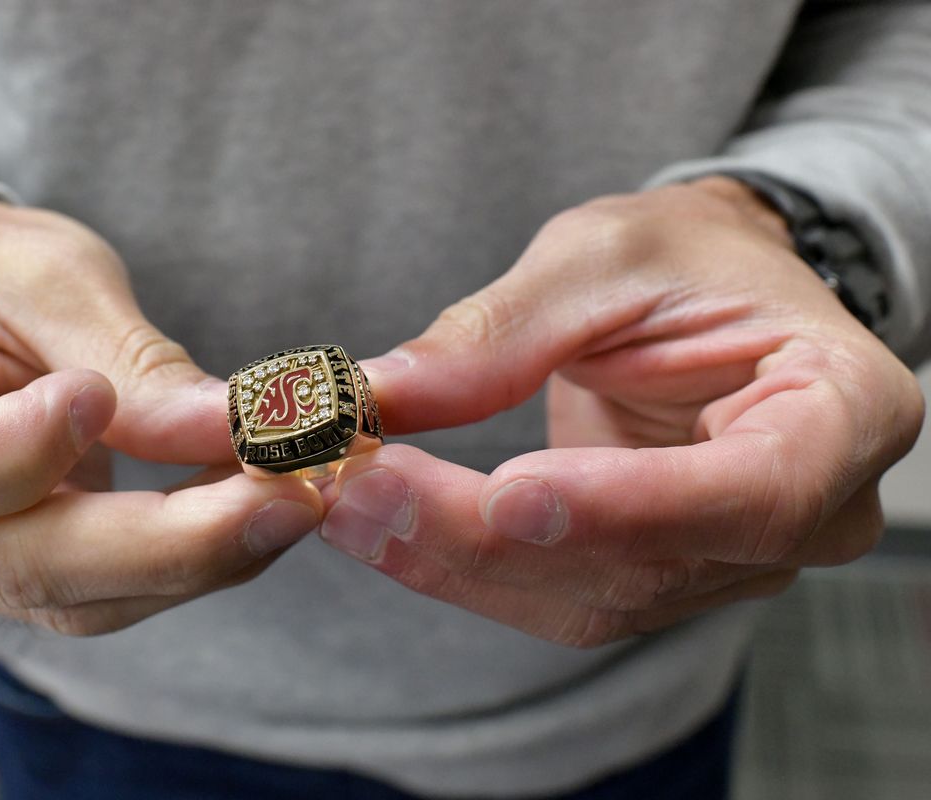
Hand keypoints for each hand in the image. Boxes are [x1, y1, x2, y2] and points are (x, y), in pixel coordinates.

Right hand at [0, 201, 321, 634]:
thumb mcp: (33, 271)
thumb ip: (121, 354)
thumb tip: (234, 429)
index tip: (92, 400)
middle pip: (8, 565)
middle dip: (163, 540)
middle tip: (285, 495)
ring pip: (73, 598)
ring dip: (201, 554)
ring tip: (298, 493)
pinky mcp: (15, 572)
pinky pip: (108, 591)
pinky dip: (194, 553)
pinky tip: (263, 508)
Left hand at [319, 178, 923, 646]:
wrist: (704, 298)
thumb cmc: (684, 258)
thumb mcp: (602, 256)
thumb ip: (499, 330)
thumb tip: (378, 394)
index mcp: (843, 410)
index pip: (760, 489)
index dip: (633, 505)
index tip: (510, 494)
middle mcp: (808, 513)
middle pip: (649, 563)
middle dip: (488, 537)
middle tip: (358, 491)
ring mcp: (731, 560)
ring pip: (588, 599)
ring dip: (451, 559)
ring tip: (344, 501)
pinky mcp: (657, 577)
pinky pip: (554, 595)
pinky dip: (459, 564)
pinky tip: (382, 523)